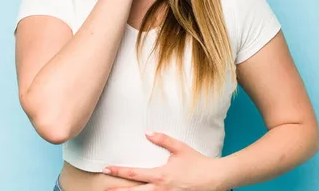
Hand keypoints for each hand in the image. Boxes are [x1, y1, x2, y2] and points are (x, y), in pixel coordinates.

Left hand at [103, 131, 221, 190]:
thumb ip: (162, 140)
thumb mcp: (180, 148)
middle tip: (103, 190)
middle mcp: (160, 189)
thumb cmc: (198, 163)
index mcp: (160, 175)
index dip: (118, 171)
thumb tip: (148, 133)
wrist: (215, 179)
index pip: (134, 173)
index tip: (106, 169)